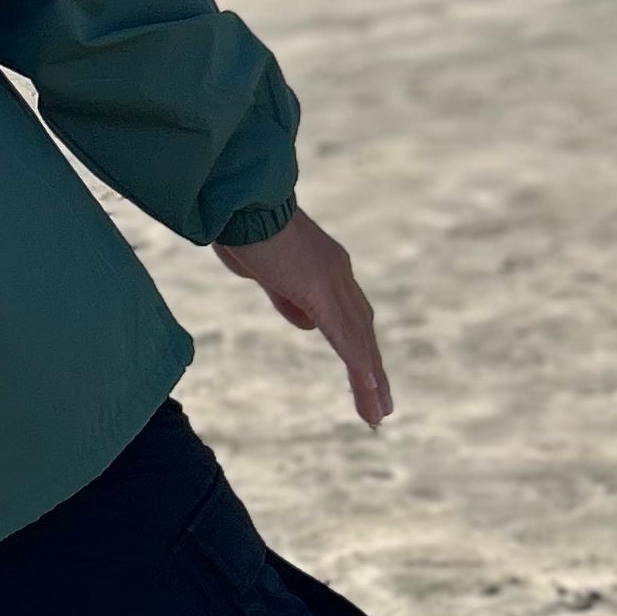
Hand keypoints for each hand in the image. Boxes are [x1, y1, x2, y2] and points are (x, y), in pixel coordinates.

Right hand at [214, 209, 391, 427]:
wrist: (233, 201)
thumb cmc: (240, 228)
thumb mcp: (266, 274)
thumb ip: (288, 298)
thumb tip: (308, 324)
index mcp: (326, 269)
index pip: (351, 318)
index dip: (360, 351)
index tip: (367, 381)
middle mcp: (338, 273)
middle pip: (363, 331)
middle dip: (373, 372)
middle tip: (383, 408)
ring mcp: (332, 280)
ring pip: (359, 340)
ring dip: (371, 380)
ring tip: (379, 414)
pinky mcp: (319, 288)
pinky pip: (344, 336)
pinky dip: (359, 366)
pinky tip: (369, 391)